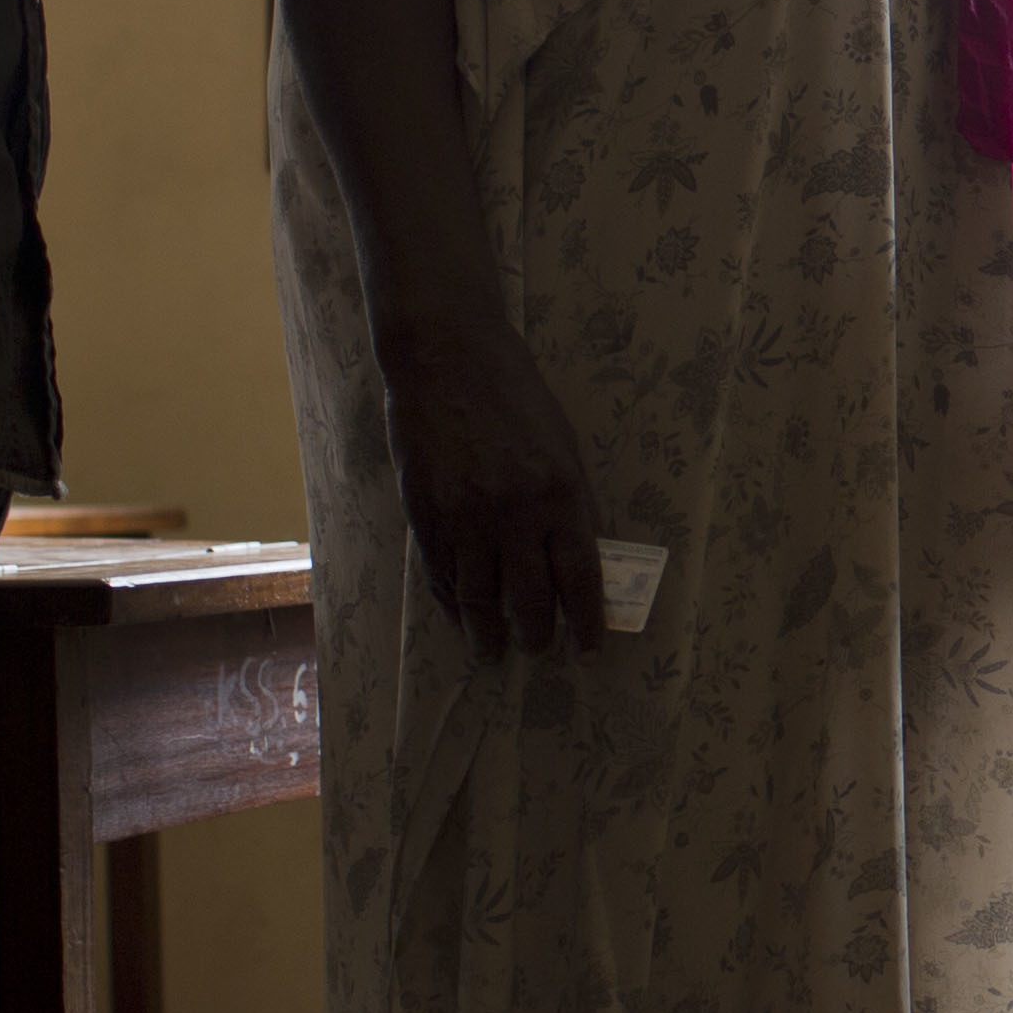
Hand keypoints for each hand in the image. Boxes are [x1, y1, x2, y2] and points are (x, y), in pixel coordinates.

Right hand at [373, 309, 603, 660]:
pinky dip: (451, 607)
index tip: (588, 651)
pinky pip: (441, 577)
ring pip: (478, 599)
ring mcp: (464, 518)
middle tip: (538, 650)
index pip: (580, 579)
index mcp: (559, 495)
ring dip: (487, 635)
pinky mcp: (425, 515)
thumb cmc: (516, 398)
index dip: (586, 623)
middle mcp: (514, 515)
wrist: (447, 359)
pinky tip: (461, 621)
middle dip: (536, 636)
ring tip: (492, 653)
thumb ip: (571, 505)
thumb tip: (579, 564)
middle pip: (529, 601)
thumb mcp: (563, 447)